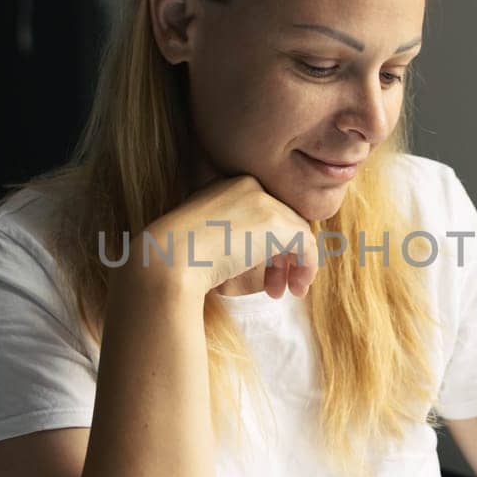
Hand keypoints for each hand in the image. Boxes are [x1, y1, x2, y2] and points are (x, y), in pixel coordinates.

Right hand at [140, 175, 319, 298]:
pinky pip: (306, 243)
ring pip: (296, 230)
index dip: (267, 243)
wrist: (169, 260)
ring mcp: (263, 200)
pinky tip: (297, 288)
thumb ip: (233, 236)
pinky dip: (307, 266)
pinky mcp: (276, 220)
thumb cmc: (179, 259)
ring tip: (288, 291)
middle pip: (282, 219)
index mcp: (227, 185)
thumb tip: (266, 254)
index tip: (263, 269)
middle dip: (283, 256)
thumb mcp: (206, 239)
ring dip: (295, 264)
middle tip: (277, 286)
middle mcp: (247, 185)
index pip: (263, 210)